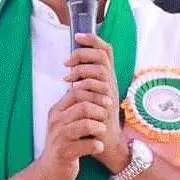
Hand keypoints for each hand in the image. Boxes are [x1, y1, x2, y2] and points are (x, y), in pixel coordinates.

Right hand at [33, 81, 109, 179]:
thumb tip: (94, 87)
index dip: (96, 94)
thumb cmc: (64, 143)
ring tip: (102, 132)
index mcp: (56, 111)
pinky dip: (98, 146)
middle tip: (107, 118)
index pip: (77, 92)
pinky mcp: (65, 153)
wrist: (50, 170)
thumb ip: (75, 107)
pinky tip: (98, 148)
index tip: (108, 102)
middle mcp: (55, 122)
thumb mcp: (65, 122)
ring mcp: (59, 138)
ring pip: (87, 124)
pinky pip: (89, 145)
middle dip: (100, 111)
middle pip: (84, 106)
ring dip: (100, 127)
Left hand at [65, 33, 126, 172]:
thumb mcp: (89, 97)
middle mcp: (112, 82)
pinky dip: (84, 83)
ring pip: (100, 68)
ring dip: (81, 69)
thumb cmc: (94, 121)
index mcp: (107, 78)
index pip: (106, 51)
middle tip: (67, 63)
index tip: (77, 36)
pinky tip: (73, 88)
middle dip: (82, 53)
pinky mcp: (109, 103)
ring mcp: (112, 92)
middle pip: (102, 56)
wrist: (106, 143)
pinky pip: (99, 86)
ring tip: (68, 77)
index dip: (93, 40)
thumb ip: (83, 82)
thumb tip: (70, 67)